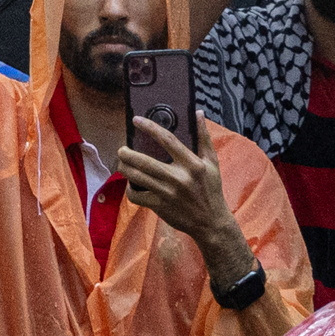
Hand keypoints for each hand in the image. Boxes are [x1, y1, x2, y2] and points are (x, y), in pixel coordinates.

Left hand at [118, 119, 246, 279]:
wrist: (210, 222)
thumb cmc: (211, 189)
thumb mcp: (212, 162)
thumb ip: (204, 137)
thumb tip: (198, 113)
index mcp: (193, 164)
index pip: (168, 140)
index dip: (150, 128)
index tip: (136, 120)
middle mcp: (179, 178)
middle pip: (145, 161)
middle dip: (127, 153)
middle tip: (122, 149)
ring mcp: (168, 193)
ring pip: (137, 178)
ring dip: (125, 168)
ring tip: (122, 163)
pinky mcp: (160, 207)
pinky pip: (137, 196)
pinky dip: (130, 189)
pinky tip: (131, 184)